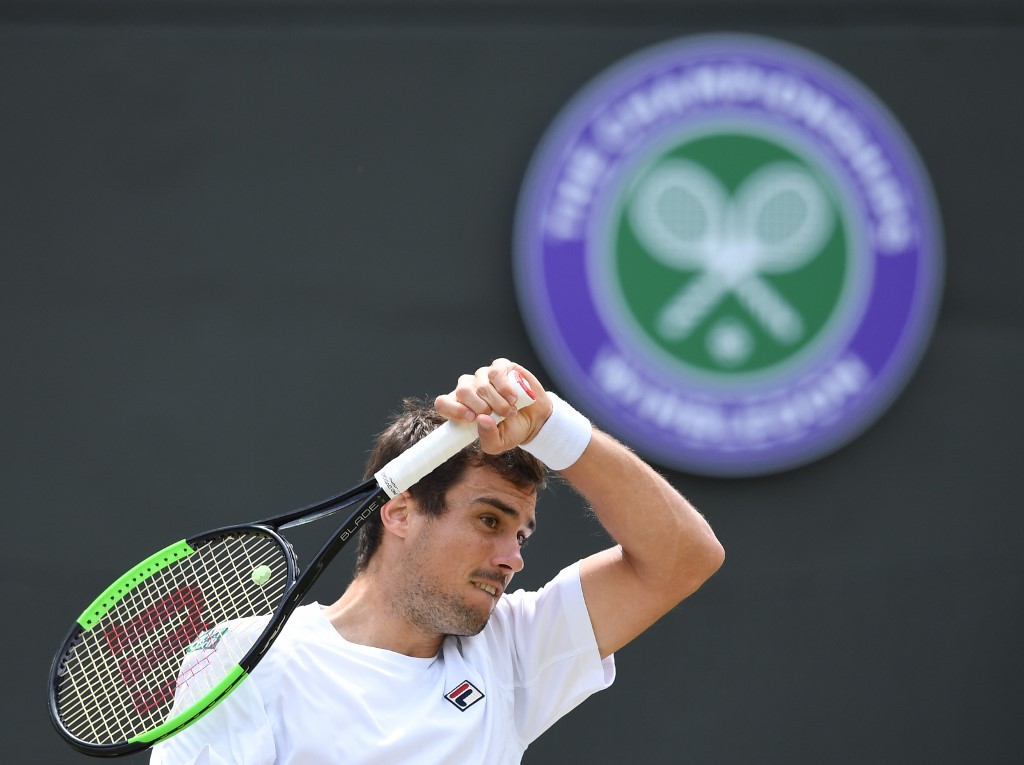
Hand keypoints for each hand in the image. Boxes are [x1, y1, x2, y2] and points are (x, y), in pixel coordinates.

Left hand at [434, 359, 552, 453]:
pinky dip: (506, 389)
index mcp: (461, 407)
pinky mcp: (500, 367)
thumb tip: (481, 419)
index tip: (471, 418)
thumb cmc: (511, 430)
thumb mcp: (499, 443)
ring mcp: (483, 376)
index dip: (453, 409)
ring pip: (481, 384)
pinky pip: (495, 372)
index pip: (443, 402)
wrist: (535, 419)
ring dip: (498, 402)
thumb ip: (487, 437)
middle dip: (481, 407)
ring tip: (510, 411)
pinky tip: (514, 398)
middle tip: (497, 417)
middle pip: (462, 391)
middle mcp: (469, 389)